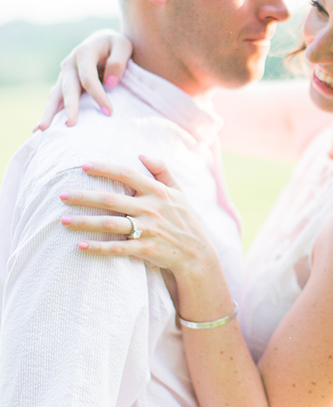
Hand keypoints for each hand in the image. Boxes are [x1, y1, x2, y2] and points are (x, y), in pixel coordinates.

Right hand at [37, 29, 132, 129]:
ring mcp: (65, 74)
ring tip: (42, 129)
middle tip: (70, 124)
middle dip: (70, 107)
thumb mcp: (123, 46)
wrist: (103, 41)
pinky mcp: (64, 83)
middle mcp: (70, 64)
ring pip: (56, 95)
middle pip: (69, 88)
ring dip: (49, 112)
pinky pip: (55, 99)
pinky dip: (49, 113)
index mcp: (84, 53)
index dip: (98, 96)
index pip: (89, 79)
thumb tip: (110, 83)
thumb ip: (118, 61)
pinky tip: (39, 128)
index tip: (109, 112)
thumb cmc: (115, 45)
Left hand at [58, 157, 214, 277]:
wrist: (196, 252)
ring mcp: (148, 230)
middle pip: (110, 200)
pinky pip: (117, 248)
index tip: (83, 165)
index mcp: (157, 192)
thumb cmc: (184, 219)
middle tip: (62, 195)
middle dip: (83, 197)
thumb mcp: (178, 192)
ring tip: (64, 221)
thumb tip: (142, 154)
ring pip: (110, 224)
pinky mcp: (145, 249)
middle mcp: (151, 208)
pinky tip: (80, 246)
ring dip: (85, 222)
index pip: (126, 174)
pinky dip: (98, 247)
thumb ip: (162, 170)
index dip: (104, 168)